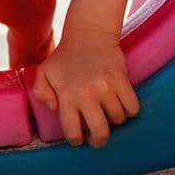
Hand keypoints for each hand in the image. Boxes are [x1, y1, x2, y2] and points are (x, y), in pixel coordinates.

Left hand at [30, 29, 139, 147]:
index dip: (77, 140)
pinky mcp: (122, 80)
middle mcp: (87, 94)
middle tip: (97, 137)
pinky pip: (133, 107)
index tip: (79, 138)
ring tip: (108, 113)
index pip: (73, 131)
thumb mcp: (44, 72)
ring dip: (114, 120)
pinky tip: (122, 105)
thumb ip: (41, 92)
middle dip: (99, 140)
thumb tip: (53, 108)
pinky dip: (130, 110)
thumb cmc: (65, 57)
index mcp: (66, 95)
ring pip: (118, 120)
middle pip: (100, 132)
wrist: (89, 34)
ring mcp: (106, 87)